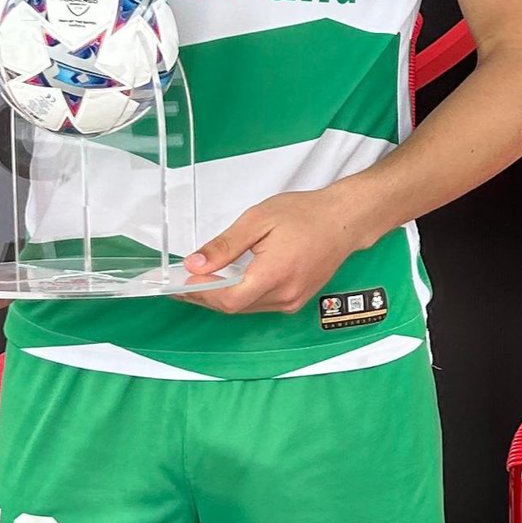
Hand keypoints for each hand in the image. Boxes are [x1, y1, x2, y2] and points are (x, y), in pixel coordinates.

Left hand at [174, 187, 371, 315]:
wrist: (343, 220)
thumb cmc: (304, 214)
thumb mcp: (258, 220)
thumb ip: (225, 246)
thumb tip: (195, 264)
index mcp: (274, 274)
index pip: (228, 299)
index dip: (200, 294)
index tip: (178, 283)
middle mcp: (284, 295)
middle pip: (234, 306)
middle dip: (205, 296)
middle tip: (181, 282)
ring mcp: (292, 301)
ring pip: (246, 307)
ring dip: (221, 297)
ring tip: (199, 281)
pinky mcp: (295, 300)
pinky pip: (259, 304)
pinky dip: (240, 295)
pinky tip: (227, 282)